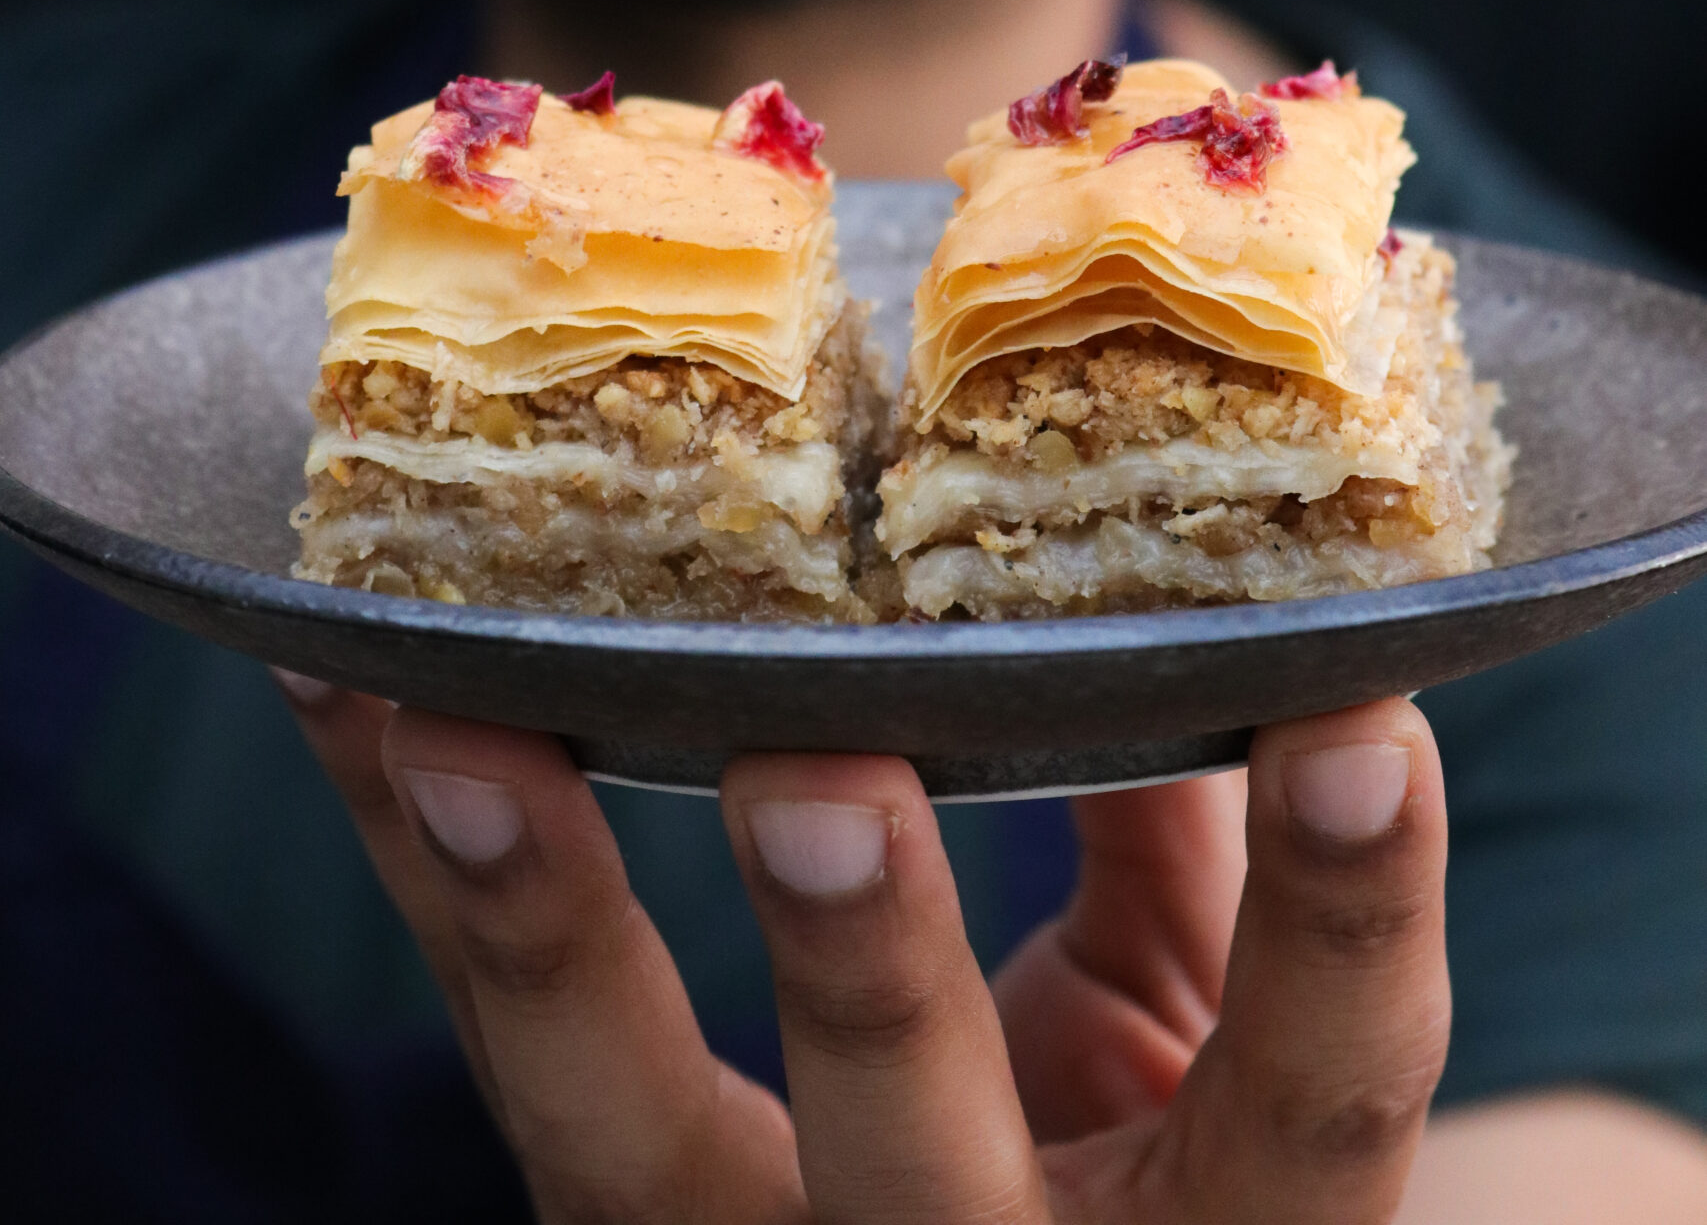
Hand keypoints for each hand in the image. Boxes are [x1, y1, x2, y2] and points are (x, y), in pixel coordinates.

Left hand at [277, 678, 1447, 1222]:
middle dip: (868, 979)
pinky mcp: (608, 1214)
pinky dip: (410, 853)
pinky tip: (344, 685)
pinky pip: (489, 1031)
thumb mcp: (1211, 1051)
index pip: (1319, 1099)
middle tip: (819, 777)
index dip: (1348, 919)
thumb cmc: (1150, 1172)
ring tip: (442, 722)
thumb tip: (1209, 600)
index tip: (1361, 721)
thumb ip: (1215, 859)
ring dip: (528, 918)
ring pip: (616, 1133)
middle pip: (919, 1174)